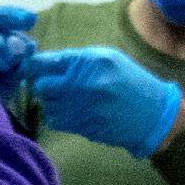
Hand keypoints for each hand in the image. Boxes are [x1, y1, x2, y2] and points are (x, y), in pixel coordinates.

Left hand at [18, 45, 184, 157]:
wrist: (153, 113)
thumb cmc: (130, 81)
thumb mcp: (108, 58)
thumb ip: (77, 58)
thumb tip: (44, 62)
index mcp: (90, 61)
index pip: (46, 62)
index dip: (33, 65)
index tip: (31, 67)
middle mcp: (85, 84)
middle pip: (42, 85)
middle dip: (42, 84)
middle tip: (50, 84)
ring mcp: (84, 108)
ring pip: (47, 105)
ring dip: (51, 102)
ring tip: (66, 98)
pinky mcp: (84, 126)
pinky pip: (56, 121)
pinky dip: (58, 116)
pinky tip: (71, 111)